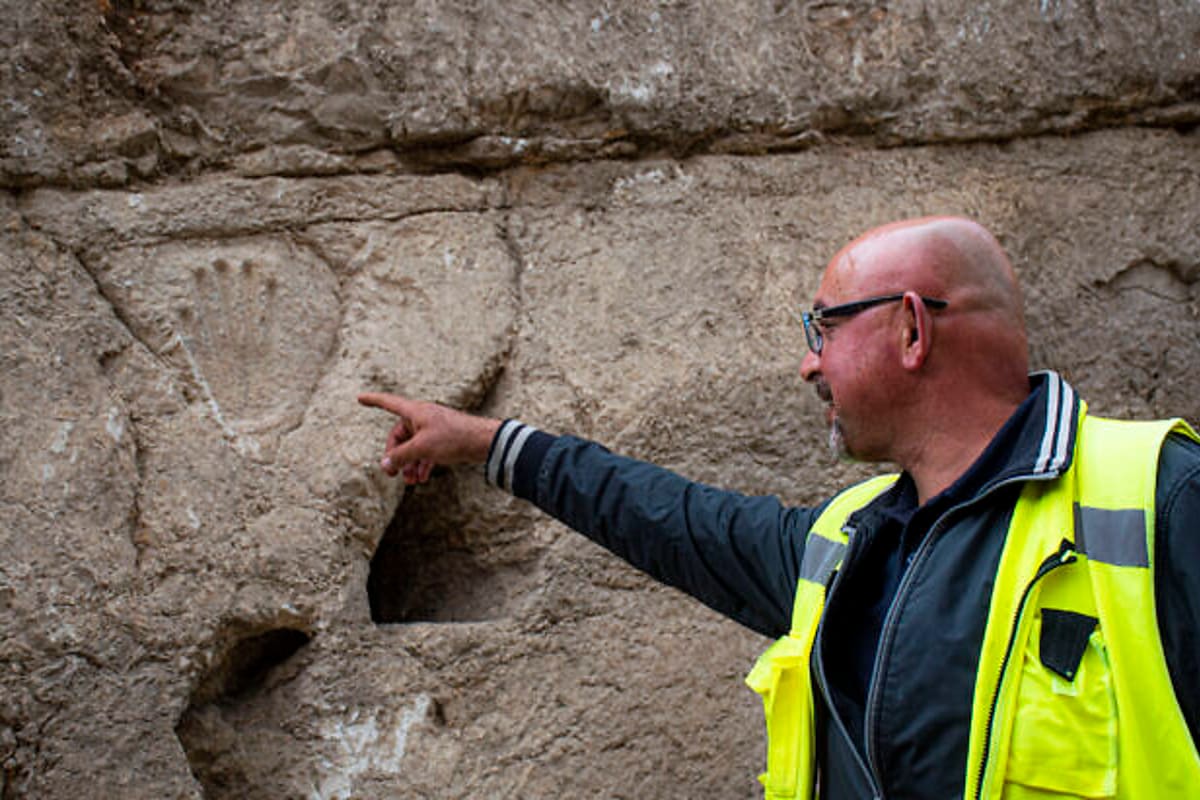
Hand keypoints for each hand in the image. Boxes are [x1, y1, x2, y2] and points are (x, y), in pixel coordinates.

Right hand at [357, 393, 501, 483]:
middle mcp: (422, 417)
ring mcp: (433, 428)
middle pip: (399, 436)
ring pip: (413, 446)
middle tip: (392, 474)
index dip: (373, 401)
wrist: (483, 442)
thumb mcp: (422, 448)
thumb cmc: (453, 438)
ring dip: (409, 464)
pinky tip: (422, 478)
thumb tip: (385, 463)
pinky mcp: (443, 439)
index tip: (359, 398)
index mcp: (415, 412)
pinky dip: (422, 464)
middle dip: (395, 456)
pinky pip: (426, 451)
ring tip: (410, 482)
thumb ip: (401, 456)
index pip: (389, 403)